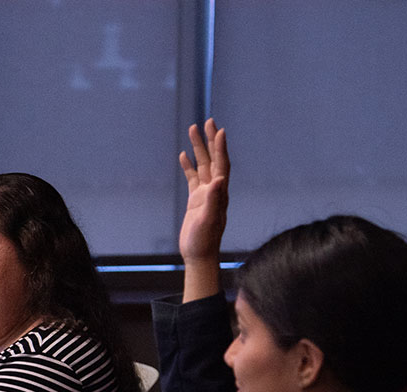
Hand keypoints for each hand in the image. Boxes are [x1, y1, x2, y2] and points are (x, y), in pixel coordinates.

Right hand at [179, 119, 229, 264]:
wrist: (199, 255)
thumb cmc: (204, 241)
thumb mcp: (209, 220)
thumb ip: (215, 200)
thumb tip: (220, 180)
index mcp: (220, 193)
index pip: (222, 165)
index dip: (220, 147)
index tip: (219, 130)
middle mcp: (215, 190)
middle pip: (213, 159)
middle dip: (210, 140)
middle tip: (207, 121)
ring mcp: (205, 195)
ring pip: (202, 165)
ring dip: (198, 148)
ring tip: (192, 129)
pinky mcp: (195, 201)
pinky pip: (192, 178)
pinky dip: (189, 165)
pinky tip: (184, 155)